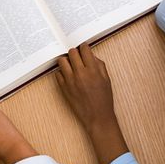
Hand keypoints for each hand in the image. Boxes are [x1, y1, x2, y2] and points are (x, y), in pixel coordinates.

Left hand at [57, 44, 128, 163]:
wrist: (97, 117)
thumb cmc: (104, 98)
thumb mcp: (106, 79)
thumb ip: (99, 65)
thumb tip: (90, 55)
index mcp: (93, 70)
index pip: (84, 50)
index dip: (84, 47)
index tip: (84, 48)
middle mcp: (80, 74)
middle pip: (72, 52)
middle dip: (75, 52)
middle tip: (77, 56)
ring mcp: (70, 81)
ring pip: (62, 61)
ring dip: (66, 60)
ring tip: (70, 64)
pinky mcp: (63, 88)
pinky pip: (58, 74)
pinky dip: (62, 72)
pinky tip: (68, 75)